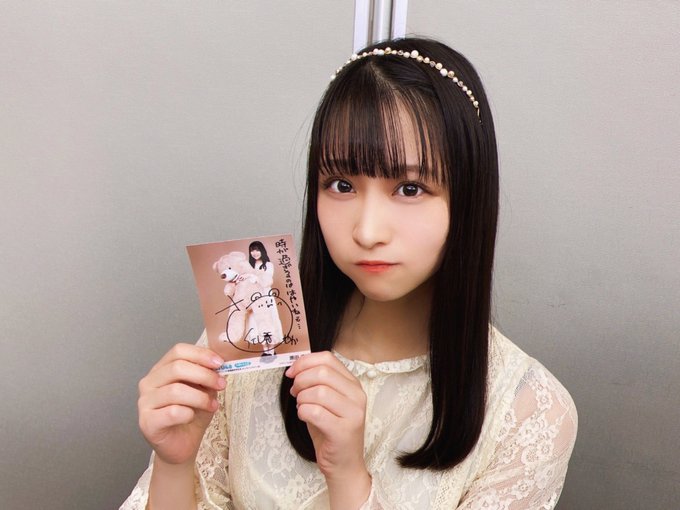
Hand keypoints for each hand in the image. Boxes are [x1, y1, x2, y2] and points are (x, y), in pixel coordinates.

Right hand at [138, 343, 225, 466]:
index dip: (201, 354)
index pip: (178, 351)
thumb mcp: (204, 390)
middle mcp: (149, 382)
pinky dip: (188, 413)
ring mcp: (145, 402)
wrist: (182, 446)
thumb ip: (207, 375)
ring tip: (212, 405)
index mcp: (162, 369)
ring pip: (176, 390)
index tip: (220, 363)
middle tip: (221, 384)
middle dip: (204, 375)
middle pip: (177, 367)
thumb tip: (219, 363)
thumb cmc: (191, 415)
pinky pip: (172, 412)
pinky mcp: (146, 422)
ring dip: (200, 397)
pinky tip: (192, 417)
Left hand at [286, 352, 370, 506]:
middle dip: (300, 380)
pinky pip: (314, 412)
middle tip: (294, 392)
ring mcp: (353, 413)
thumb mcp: (326, 401)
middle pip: (322, 372)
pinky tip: (305, 417)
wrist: (344, 464)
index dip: (304, 362)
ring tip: (302, 407)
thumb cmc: (331, 430)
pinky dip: (303, 412)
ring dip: (301, 399)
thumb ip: (316, 382)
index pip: (328, 359)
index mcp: (353, 384)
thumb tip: (296, 367)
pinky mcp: (343, 431)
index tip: (292, 372)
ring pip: (318, 392)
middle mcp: (357, 396)